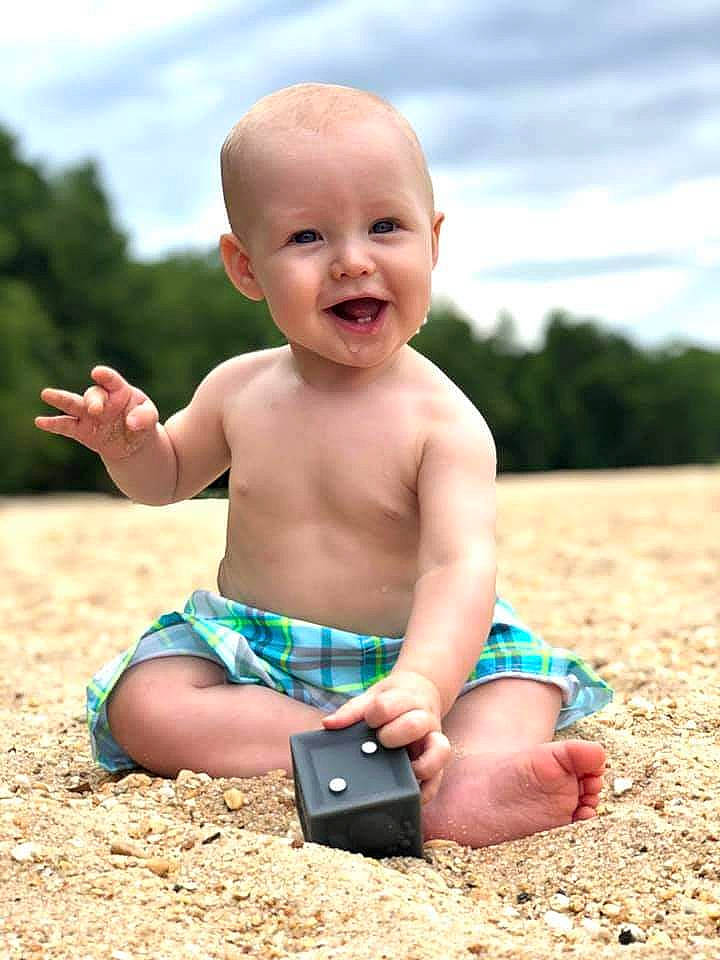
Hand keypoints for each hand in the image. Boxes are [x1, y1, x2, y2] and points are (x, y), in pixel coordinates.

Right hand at [35, 366, 158, 460]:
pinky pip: (65, 426)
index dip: (105, 376)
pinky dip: (53, 424)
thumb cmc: (141, 421)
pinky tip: (40, 421)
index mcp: (118, 390)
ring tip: (46, 394)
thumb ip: (145, 417)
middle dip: (92, 401)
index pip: (111, 380)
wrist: (132, 442)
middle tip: (95, 409)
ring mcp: (88, 414)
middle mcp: (101, 400)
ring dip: (60, 399)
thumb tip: (131, 423)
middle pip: (93, 394)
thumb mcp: (150, 418)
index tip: (98, 373)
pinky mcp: (81, 430)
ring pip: (73, 404)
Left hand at [322, 670, 451, 802]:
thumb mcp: (372, 698)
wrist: (420, 692)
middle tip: (381, 740)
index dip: (377, 713)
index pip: (392, 704)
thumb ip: (351, 712)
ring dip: (422, 764)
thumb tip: (328, 724)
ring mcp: (433, 740)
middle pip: (416, 724)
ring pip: (441, 750)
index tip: (369, 719)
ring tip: (405, 770)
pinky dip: (427, 790)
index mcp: (407, 700)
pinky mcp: (436, 762)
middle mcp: (424, 719)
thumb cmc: (393, 700)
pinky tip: (413, 797)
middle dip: (395, 734)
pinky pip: (438, 779)